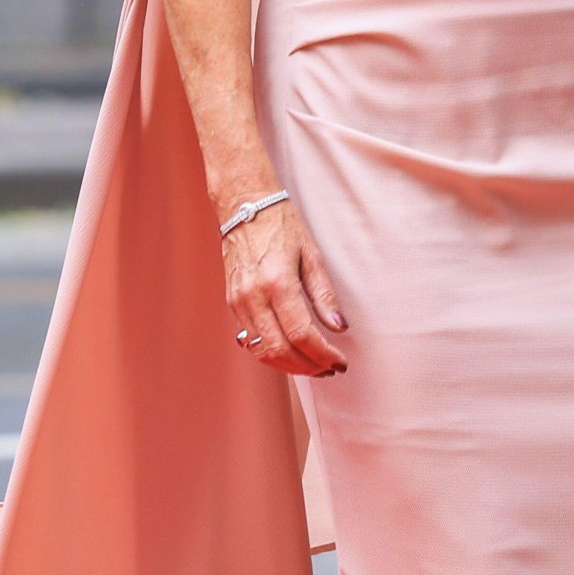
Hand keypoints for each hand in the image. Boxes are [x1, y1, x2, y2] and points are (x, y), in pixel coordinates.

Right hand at [221, 197, 348, 376]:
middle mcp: (254, 297)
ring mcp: (239, 302)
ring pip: (263, 351)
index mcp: (278, 282)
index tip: (341, 362)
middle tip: (330, 368)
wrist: (245, 206)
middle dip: (309, 367)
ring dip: (290, 366)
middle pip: (281, 350)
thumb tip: (340, 327)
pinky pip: (251, 340)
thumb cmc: (282, 224)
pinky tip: (291, 352)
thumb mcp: (311, 253)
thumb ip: (324, 294)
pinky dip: (272, 353)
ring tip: (314, 365)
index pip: (302, 334)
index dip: (323, 354)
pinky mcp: (232, 303)